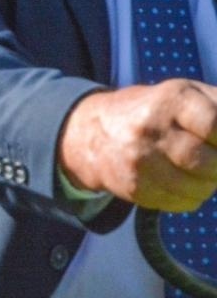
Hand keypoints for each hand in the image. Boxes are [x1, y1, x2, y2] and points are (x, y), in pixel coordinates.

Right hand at [58, 81, 216, 211]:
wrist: (92, 132)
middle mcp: (149, 129)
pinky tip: (181, 181)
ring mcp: (139, 161)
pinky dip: (191, 197)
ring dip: (209, 185)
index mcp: (169, 100)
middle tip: (214, 161)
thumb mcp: (187, 93)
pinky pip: (181, 204)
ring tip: (201, 171)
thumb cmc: (155, 111)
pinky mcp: (134, 188)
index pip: (214, 124)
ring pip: (198, 189)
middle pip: (207, 163)